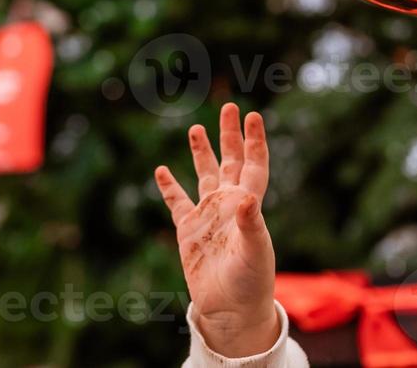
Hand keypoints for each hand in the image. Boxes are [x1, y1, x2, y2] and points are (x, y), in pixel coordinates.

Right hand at [155, 103, 278, 358]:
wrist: (230, 310)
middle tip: (229, 107)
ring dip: (202, 153)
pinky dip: (169, 187)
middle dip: (229, 135)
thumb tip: (248, 197)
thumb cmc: (251, 282)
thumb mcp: (255, 252)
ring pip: (204, 175)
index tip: (253, 116)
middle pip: (230, 161)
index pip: (253, 165)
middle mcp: (229, 204)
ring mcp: (208, 216)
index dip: (254, 141)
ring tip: (196, 128)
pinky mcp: (188, 231)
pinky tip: (161, 170)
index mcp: (248, 205)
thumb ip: (251, 224)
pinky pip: (177, 203)